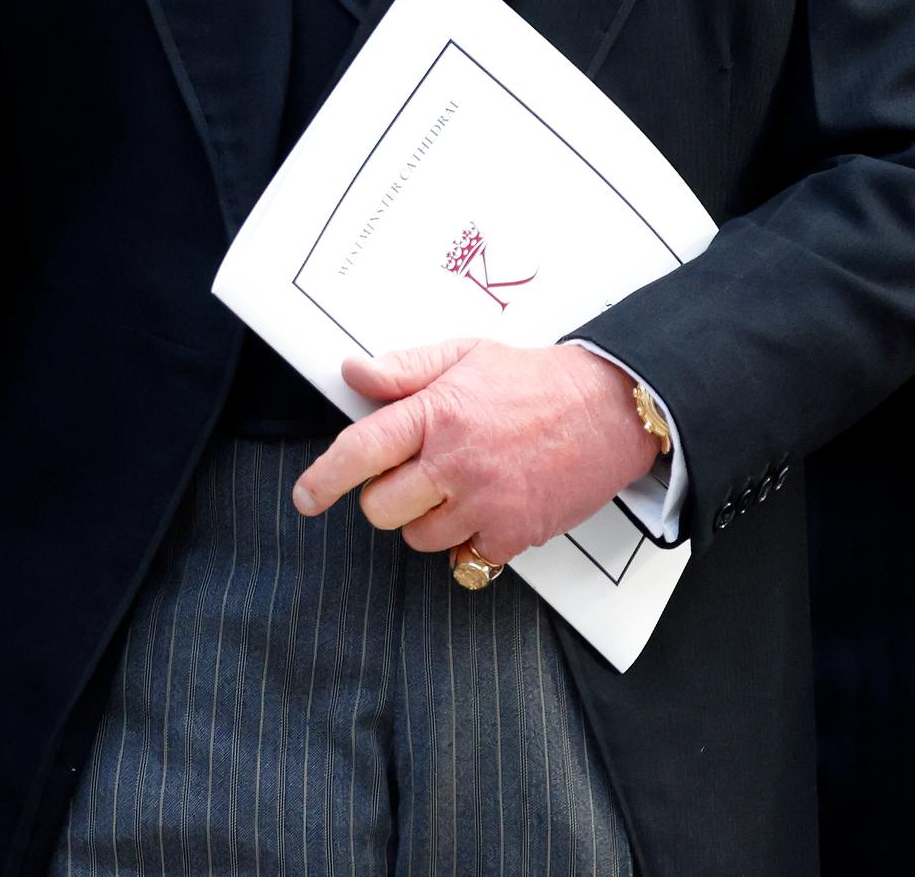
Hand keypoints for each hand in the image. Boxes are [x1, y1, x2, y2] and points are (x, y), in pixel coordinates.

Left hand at [293, 340, 659, 566]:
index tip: (306, 497)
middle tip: (413, 473)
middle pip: (381, 508)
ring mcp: (485, 503)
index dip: (324, 477)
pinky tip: (484, 508)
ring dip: (425, 519)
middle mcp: (455, 462)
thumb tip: (354, 373)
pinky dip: (466, 542)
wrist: (609, 409)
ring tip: (455, 486)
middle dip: (385, 495)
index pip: (361, 450)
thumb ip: (403, 369)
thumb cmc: (536, 381)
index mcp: (436, 413)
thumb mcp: (463, 355)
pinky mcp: (514, 534)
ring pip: (417, 536)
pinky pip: (464, 559)